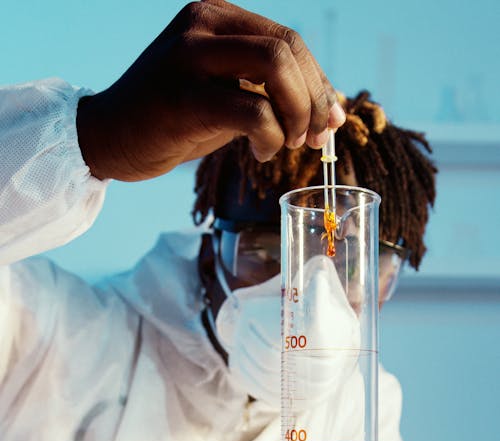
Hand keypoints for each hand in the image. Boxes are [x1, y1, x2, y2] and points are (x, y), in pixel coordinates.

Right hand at [76, 0, 344, 180]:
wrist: (109, 138)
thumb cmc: (170, 120)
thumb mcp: (221, 92)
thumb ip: (264, 89)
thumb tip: (329, 109)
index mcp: (215, 17)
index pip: (288, 40)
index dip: (320, 82)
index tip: (330, 120)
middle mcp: (203, 26)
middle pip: (288, 48)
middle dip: (315, 99)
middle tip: (313, 138)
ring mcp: (189, 57)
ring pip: (275, 66)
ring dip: (297, 112)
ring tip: (287, 142)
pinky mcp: (183, 98)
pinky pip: (251, 110)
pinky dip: (270, 136)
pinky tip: (262, 151)